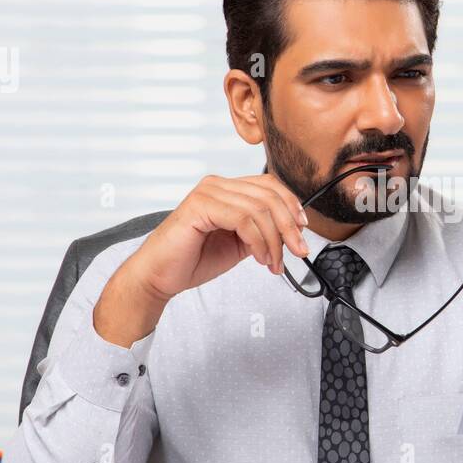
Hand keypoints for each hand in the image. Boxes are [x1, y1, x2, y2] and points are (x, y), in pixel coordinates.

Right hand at [132, 173, 309, 297]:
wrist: (160, 276)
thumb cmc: (192, 260)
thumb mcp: (239, 244)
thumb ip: (260, 231)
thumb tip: (290, 231)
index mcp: (226, 190)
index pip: (270, 185)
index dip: (291, 205)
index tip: (302, 229)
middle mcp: (217, 185)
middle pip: (269, 195)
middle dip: (289, 226)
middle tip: (298, 250)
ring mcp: (207, 192)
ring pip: (259, 208)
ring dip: (274, 240)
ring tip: (273, 262)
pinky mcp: (199, 206)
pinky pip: (242, 219)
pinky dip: (258, 241)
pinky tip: (259, 258)